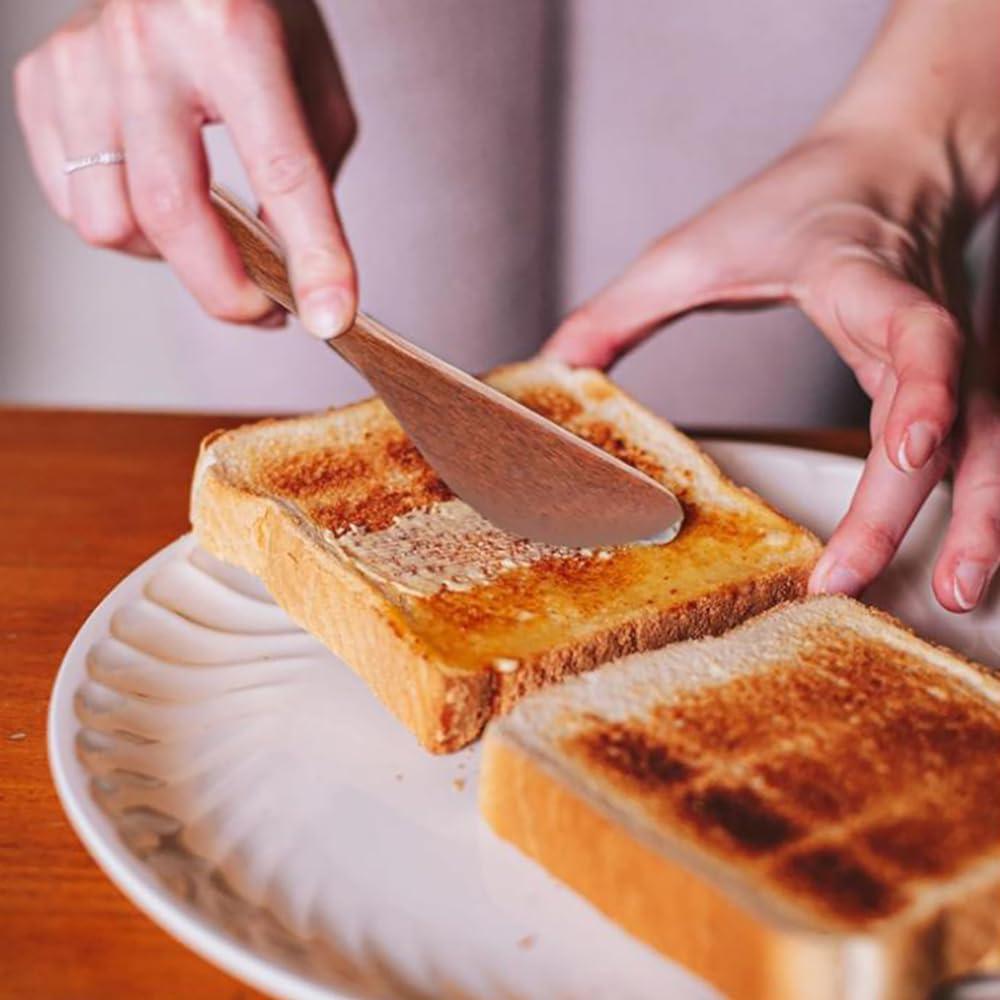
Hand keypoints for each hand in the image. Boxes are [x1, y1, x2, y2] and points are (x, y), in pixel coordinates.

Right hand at [14, 0, 357, 335]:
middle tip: (266, 310)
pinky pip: (72, 203)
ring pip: (110, 222)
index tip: (329, 319)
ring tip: (207, 238)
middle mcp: (145, 40)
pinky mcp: (42, 81)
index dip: (312, 256)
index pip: (281, 169)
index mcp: (234, 31)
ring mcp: (81, 60)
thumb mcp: (313, 87)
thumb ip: (307, 181)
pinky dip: (124, 227)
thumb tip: (285, 274)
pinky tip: (158, 200)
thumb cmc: (258, 16)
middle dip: (227, 291)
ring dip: (169, 258)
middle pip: (171, 211)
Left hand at [543, 128, 998, 611]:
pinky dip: (976, 504)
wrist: (900, 158)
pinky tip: (960, 561)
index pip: (915, 332)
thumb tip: (555, 367)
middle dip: (903, 503)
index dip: (924, 388)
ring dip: (980, 517)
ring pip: (989, 439)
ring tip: (957, 593)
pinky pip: (979, 446)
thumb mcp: (697, 248)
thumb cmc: (803, 199)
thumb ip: (624, 308)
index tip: (910, 446)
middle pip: (949, 416)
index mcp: (865, 281)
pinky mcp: (958, 378)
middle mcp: (924, 323)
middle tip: (849, 579)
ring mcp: (954, 354)